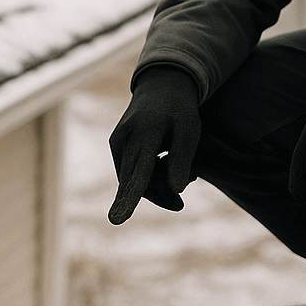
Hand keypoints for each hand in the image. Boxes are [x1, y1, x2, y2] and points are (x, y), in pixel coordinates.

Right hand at [107, 66, 201, 224]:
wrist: (161, 85)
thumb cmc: (180, 110)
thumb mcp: (190, 129)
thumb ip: (183, 158)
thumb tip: (177, 190)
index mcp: (146, 132)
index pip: (139, 173)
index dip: (131, 198)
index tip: (117, 220)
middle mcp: (125, 138)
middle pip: (137, 183)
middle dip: (159, 197)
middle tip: (180, 205)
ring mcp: (117, 142)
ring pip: (132, 180)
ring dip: (155, 185)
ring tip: (182, 174)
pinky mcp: (115, 145)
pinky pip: (130, 172)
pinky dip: (146, 176)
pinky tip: (164, 164)